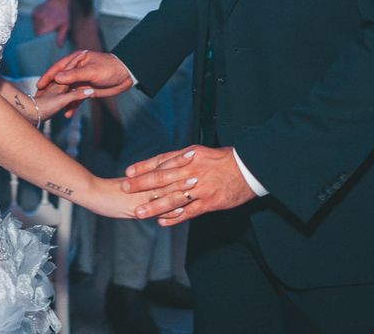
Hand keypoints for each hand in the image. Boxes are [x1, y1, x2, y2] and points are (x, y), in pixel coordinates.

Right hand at [31, 0, 71, 44]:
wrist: (58, 0)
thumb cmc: (64, 14)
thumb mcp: (66, 25)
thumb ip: (61, 36)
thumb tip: (59, 46)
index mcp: (48, 23)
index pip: (38, 34)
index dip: (40, 37)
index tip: (45, 36)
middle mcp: (40, 19)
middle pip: (35, 31)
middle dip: (40, 32)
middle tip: (47, 30)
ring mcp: (36, 14)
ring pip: (34, 26)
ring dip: (38, 26)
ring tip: (46, 23)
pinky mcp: (34, 11)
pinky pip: (33, 20)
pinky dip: (37, 21)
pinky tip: (43, 18)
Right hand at [36, 50, 134, 117]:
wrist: (125, 76)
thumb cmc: (110, 68)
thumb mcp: (92, 71)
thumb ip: (74, 75)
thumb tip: (57, 77)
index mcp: (75, 60)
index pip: (57, 68)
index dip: (48, 76)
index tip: (39, 85)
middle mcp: (75, 70)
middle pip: (59, 81)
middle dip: (50, 91)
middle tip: (40, 100)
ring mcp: (80, 81)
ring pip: (66, 91)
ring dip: (59, 100)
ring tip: (52, 110)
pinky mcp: (85, 90)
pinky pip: (75, 99)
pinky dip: (71, 106)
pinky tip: (67, 113)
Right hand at [85, 150, 194, 217]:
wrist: (90, 193)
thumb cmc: (105, 190)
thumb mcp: (127, 185)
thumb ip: (142, 183)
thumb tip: (156, 176)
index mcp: (142, 176)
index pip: (164, 165)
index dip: (178, 159)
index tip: (193, 152)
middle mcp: (143, 186)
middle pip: (167, 176)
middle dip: (184, 171)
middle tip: (199, 163)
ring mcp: (140, 197)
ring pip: (164, 192)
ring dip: (181, 188)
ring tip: (196, 183)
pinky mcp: (136, 209)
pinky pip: (156, 211)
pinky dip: (170, 210)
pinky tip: (182, 209)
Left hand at [121, 145, 256, 224]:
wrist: (248, 169)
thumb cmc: (224, 159)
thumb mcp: (201, 152)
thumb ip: (181, 158)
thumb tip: (163, 163)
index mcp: (190, 156)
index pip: (162, 161)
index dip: (144, 167)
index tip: (128, 171)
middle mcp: (193, 171)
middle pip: (163, 178)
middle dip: (142, 184)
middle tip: (124, 189)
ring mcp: (200, 188)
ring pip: (173, 198)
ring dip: (154, 206)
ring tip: (139, 212)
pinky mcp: (209, 203)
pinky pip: (189, 212)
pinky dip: (175, 218)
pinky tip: (162, 222)